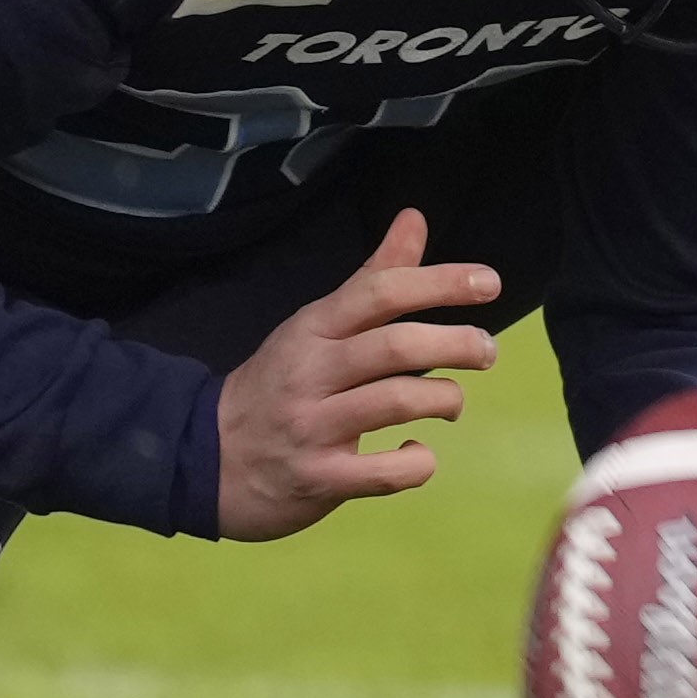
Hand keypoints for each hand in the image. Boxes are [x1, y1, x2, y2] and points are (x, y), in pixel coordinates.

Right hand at [215, 209, 496, 540]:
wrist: (207, 458)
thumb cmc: (279, 384)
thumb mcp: (316, 326)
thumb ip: (372, 278)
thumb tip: (415, 218)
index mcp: (313, 328)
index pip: (379, 292)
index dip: (439, 282)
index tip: (489, 282)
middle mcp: (311, 373)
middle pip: (393, 347)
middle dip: (455, 343)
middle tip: (488, 350)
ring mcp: (312, 428)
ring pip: (394, 403)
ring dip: (442, 398)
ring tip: (452, 402)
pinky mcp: (318, 479)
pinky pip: (383, 473)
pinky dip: (415, 463)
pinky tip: (417, 453)